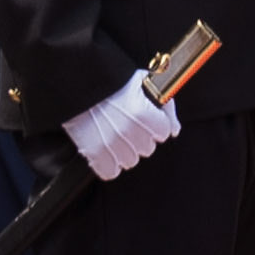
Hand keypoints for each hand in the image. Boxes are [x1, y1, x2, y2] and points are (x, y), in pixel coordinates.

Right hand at [68, 64, 184, 184]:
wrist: (78, 85)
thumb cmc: (112, 82)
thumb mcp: (143, 83)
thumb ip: (165, 107)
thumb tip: (176, 130)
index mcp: (143, 114)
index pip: (164, 133)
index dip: (155, 125)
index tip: (144, 118)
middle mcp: (129, 132)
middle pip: (148, 149)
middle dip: (141, 137)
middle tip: (127, 124)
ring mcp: (111, 145)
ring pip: (131, 161)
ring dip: (125, 151)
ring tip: (114, 133)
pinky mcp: (94, 155)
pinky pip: (111, 172)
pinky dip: (108, 163)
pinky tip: (105, 147)